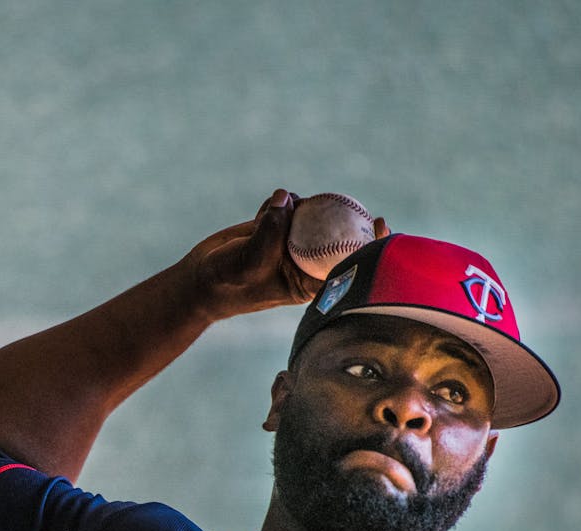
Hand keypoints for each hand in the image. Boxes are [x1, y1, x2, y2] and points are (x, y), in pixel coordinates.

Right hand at [184, 189, 388, 320]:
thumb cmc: (226, 282)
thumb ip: (269, 232)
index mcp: (307, 282)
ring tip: (270, 214)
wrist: (200, 278)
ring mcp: (293, 242)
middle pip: (336, 235)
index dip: (368, 246)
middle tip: (365, 208)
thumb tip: (288, 198)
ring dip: (300, 206)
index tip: (381, 225)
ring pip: (312, 214)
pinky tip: (261, 212)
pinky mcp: (278, 226)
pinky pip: (288, 204)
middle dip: (346, 217)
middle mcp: (305, 262)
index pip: (345, 265)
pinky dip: (277, 202)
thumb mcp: (248, 262)